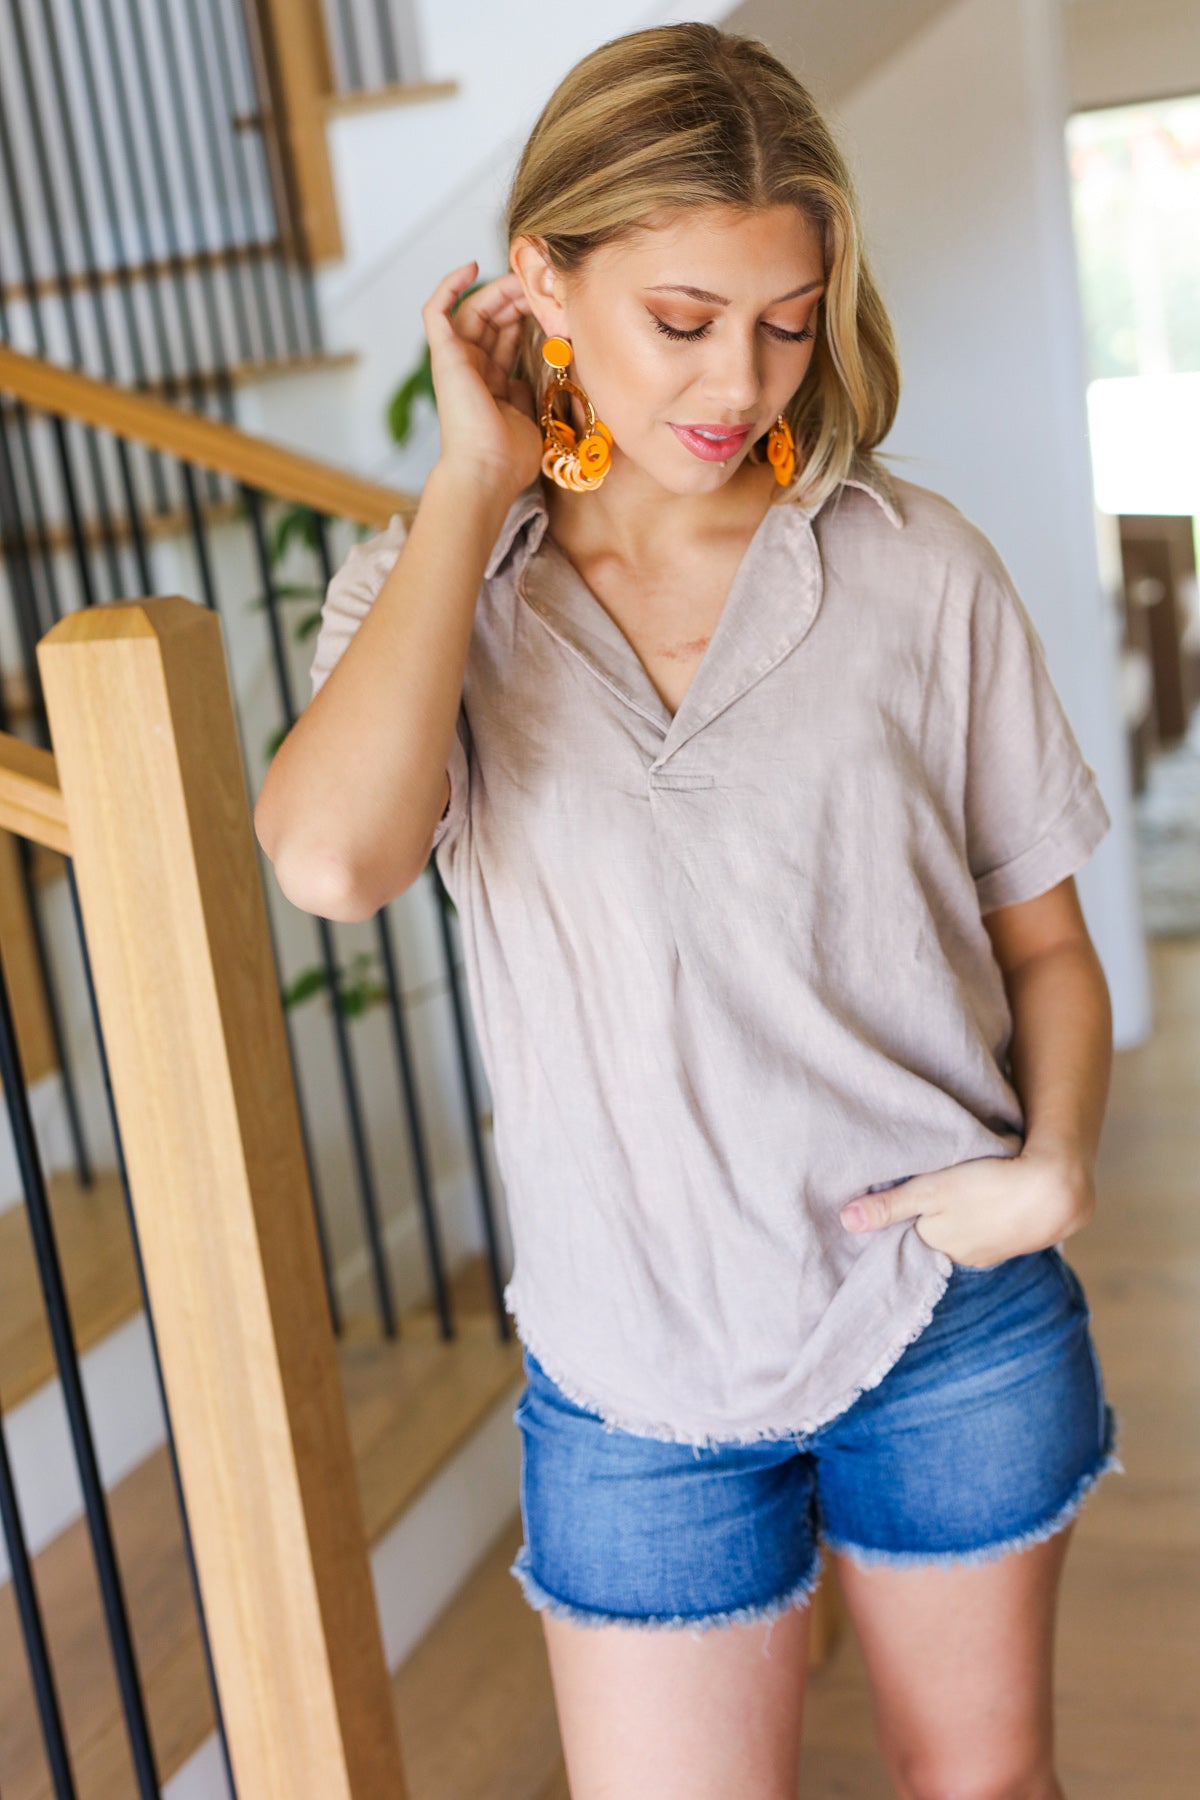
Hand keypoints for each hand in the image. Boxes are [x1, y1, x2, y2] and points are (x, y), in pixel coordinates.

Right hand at [421, 261, 544, 495]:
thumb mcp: (529, 418)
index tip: (550, 303)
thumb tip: (531, 375)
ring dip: (498, 290)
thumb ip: (526, 393)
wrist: (488, 473)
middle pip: (491, 319)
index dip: (524, 315)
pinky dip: (449, 285)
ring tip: (523, 279)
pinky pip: (436, 310)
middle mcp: (470, 369)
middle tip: (542, 285)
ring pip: (472, 309)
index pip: (504, 337)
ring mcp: (455, 361)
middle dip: (517, 298)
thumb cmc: (509, 458)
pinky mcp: (443, 355)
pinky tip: (472, 266)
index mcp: (489, 383)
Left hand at [838, 1150, 1091, 1267]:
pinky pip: (983, 1228)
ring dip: (952, 1217)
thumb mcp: (932, 1191)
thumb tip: (845, 1221)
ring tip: (949, 1193)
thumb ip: (890, 1206)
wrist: (1056, 1191)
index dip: (893, 1220)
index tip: (881, 1203)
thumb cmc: (989, 1188)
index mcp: (937, 1247)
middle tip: (915, 1191)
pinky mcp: (1012, 1237)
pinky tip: (980, 1199)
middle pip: (930, 1236)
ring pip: (958, 1232)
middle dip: (921, 1219)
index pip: (904, 1238)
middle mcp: (960, 1258)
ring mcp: (989, 1251)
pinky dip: (977, 1216)